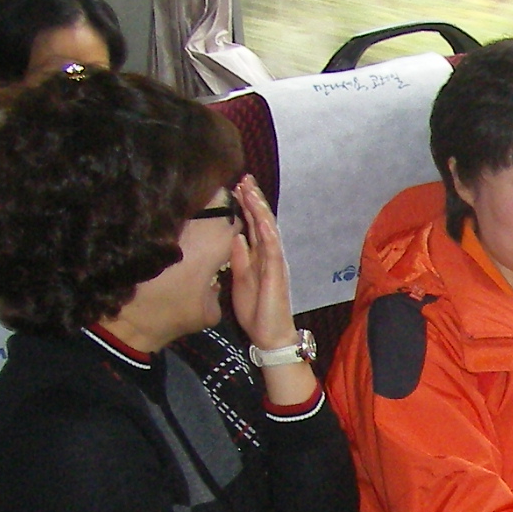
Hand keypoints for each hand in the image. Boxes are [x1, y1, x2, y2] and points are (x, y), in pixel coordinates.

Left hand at [228, 176, 297, 349]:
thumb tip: (235, 237)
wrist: (270, 334)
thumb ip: (239, 258)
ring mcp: (275, 261)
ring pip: (267, 229)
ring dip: (259, 209)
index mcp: (259, 256)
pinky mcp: (277, 272)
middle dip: (253, 199)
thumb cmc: (256, 310)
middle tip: (244, 178)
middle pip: (261, 221)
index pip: (251, 225)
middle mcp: (269, 254)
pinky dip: (267, 232)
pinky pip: (273, 248)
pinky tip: (261, 218)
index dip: (245, 206)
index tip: (237, 187)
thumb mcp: (240, 279)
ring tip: (251, 190)